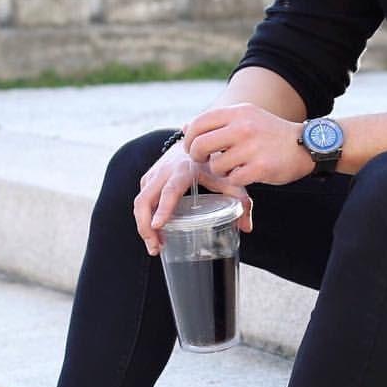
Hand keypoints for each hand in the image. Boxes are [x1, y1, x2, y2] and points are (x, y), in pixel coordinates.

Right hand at [133, 141, 251, 256]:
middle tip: (156, 248)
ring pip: (139, 203)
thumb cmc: (212, 161)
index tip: (157, 225)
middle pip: (144, 200)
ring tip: (156, 247)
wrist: (194, 138)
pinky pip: (141, 201)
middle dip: (145, 227)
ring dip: (144, 227)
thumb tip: (247, 227)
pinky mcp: (147, 179)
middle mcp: (164, 172)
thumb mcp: (227, 178)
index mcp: (184, 170)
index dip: (163, 208)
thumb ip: (240, 200)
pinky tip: (155, 234)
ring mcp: (153, 175)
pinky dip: (144, 219)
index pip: (170, 191)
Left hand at [182, 103, 313, 189]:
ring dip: (219, 171)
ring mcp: (252, 148)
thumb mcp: (247, 117)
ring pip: (215, 165)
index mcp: (238, 113)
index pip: (199, 123)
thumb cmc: (271, 133)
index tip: (193, 147)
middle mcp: (244, 127)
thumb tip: (186, 127)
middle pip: (200, 145)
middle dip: (197, 156)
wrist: (305, 145)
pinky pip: (233, 179)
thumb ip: (218, 122)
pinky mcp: (261, 168)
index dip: (189, 138)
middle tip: (204, 160)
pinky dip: (235, 180)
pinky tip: (244, 174)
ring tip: (231, 167)